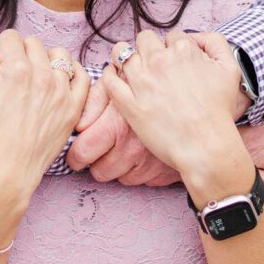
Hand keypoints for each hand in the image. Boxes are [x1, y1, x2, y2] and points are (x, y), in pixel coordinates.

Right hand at [0, 30, 89, 196]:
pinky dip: (72, 72)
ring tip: (34, 75)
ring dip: (45, 58)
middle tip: (12, 74)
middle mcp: (43, 76)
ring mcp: (62, 92)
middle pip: (33, 43)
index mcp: (17, 70)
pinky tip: (59, 80)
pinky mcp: (74, 108)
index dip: (0, 48)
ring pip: (59, 54)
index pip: (10, 37)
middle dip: (20, 52)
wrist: (6, 171)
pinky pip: (82, 76)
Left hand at [66, 79, 181, 185]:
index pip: (83, 154)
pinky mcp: (166, 174)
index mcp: (116, 127)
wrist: (188, 93)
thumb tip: (78, 127)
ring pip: (121, 178)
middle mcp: (132, 150)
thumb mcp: (116, 82)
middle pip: (100, 172)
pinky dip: (141, 169)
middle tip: (104, 145)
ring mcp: (150, 165)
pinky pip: (144, 181)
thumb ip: (93, 102)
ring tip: (127, 143)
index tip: (75, 152)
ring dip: (120, 166)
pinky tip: (144, 150)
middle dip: (98, 161)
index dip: (75, 155)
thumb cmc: (146, 86)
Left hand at [102, 29, 242, 175]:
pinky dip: (109, 74)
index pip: (172, 36)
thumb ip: (216, 44)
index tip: (175, 61)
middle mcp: (159, 61)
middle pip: (145, 39)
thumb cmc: (219, 110)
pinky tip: (113, 75)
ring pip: (122, 53)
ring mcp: (142, 81)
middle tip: (154, 63)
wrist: (207, 145)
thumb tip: (197, 38)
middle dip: (150, 48)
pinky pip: (109, 80)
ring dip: (125, 55)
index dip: (173, 47)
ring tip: (129, 64)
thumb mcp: (230, 69)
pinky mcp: (130, 103)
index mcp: (183, 51)